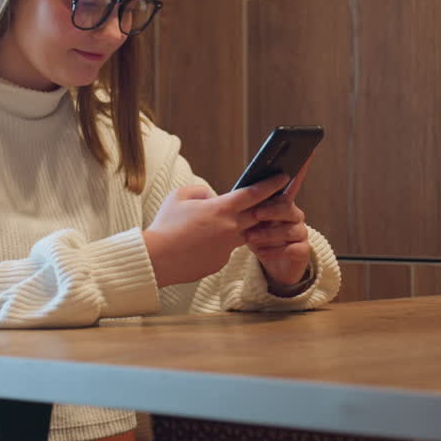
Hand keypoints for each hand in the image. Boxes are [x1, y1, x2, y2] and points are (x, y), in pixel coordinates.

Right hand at [143, 173, 288, 287]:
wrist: (157, 259)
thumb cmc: (165, 225)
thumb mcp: (179, 197)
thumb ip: (201, 191)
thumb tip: (212, 197)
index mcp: (220, 209)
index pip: (253, 194)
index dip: (270, 184)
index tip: (283, 178)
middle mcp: (230, 228)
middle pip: (258, 215)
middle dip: (269, 207)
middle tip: (276, 200)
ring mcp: (227, 248)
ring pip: (243, 234)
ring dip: (242, 226)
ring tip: (224, 222)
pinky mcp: (220, 262)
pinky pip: (225, 249)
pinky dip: (218, 243)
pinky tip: (200, 243)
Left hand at [244, 156, 313, 288]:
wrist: (270, 264)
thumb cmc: (257, 237)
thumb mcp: (248, 220)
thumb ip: (246, 205)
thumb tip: (229, 194)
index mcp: (282, 203)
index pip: (292, 183)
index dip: (301, 168)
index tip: (306, 152)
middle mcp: (294, 215)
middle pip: (286, 207)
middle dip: (270, 210)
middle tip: (254, 215)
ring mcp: (300, 232)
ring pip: (288, 229)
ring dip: (267, 234)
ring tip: (250, 239)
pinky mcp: (302, 251)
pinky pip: (291, 248)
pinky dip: (273, 251)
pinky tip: (262, 253)